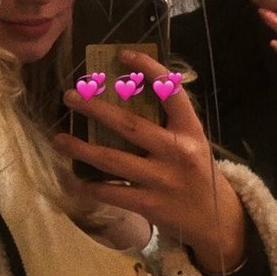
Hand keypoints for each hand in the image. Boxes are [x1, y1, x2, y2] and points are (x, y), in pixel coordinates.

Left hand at [53, 50, 244, 272]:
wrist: (217, 221)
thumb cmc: (198, 174)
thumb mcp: (193, 143)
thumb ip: (167, 124)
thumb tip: (126, 93)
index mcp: (190, 131)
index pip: (171, 92)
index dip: (149, 71)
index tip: (123, 54)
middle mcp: (177, 152)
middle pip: (130, 126)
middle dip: (96, 109)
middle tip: (70, 96)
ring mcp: (162, 180)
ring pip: (114, 161)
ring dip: (82, 149)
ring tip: (59, 139)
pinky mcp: (151, 205)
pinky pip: (114, 194)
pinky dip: (92, 187)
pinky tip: (75, 181)